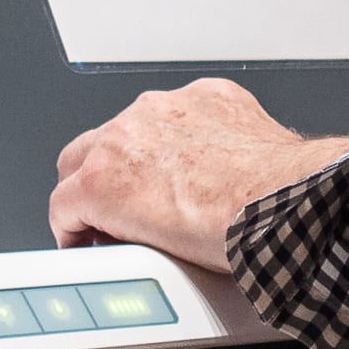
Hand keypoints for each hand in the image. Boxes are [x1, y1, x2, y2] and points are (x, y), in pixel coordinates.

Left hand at [49, 79, 348, 269]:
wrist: (278, 202)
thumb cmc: (284, 192)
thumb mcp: (268, 155)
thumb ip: (245, 162)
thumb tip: (255, 192)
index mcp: (204, 101)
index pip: (158, 126)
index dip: (149, 163)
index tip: (157, 188)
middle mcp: (159, 111)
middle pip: (110, 139)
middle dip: (113, 174)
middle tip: (124, 212)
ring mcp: (123, 142)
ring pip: (81, 166)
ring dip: (93, 199)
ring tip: (105, 232)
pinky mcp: (98, 183)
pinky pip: (64, 206)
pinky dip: (71, 229)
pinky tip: (85, 246)